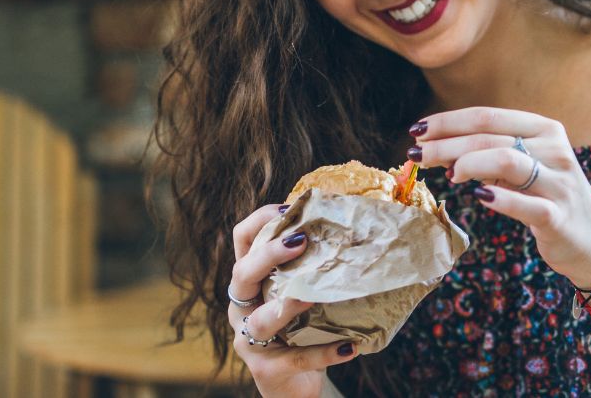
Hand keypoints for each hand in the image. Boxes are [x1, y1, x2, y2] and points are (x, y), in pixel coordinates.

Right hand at [229, 204, 357, 397]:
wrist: (293, 385)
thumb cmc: (299, 329)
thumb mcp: (298, 294)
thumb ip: (309, 267)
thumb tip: (349, 224)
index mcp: (248, 282)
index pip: (241, 240)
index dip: (261, 220)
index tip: (291, 209)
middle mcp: (241, 308)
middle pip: (242, 273)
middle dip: (269, 255)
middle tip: (300, 241)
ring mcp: (249, 341)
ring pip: (261, 321)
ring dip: (288, 306)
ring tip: (313, 296)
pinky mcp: (267, 370)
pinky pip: (296, 359)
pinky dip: (324, 353)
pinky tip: (349, 347)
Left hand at [410, 108, 590, 289]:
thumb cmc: (548, 196)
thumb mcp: (524, 167)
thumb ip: (489, 154)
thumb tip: (439, 150)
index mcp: (544, 129)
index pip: (488, 116)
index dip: (448, 121)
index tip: (417, 130)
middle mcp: (554, 150)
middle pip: (490, 137)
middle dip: (446, 143)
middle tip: (416, 154)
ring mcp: (559, 183)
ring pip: (507, 161)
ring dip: (468, 164)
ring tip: (448, 175)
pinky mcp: (559, 217)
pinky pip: (526, 204)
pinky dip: (500, 199)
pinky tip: (479, 196)